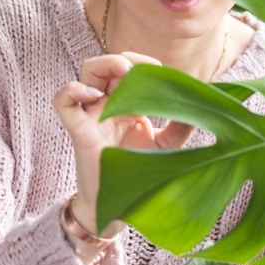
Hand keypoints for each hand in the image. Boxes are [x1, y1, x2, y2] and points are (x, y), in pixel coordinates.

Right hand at [52, 53, 194, 237]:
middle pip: (107, 64)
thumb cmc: (139, 174)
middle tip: (138, 71)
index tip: (160, 72)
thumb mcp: (167, 145)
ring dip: (103, 66)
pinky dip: (73, 90)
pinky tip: (94, 95)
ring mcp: (92, 115)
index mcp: (128, 104)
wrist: (119, 205)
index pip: (129, 68)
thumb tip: (201, 103)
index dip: (142, 63)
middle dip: (123, 59)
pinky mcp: (79, 130)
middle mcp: (108, 105)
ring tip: (122, 74)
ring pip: (85, 73)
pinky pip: (62, 100)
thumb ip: (181, 125)